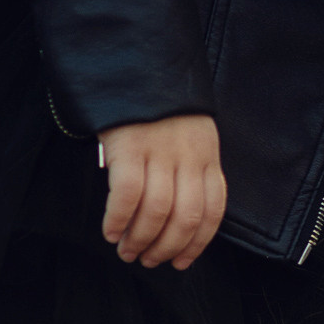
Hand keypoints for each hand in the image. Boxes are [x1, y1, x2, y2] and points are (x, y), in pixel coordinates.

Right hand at [97, 113, 226, 269]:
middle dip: (166, 248)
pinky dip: (118, 220)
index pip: (212, 210)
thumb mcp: (190, 133)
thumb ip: (189, 169)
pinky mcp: (130, 144)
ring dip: (140, 240)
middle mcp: (189, 154)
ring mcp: (160, 149)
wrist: (137, 61)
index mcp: (207, 154)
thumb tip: (173, 220)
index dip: (198, 244)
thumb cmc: (159, 105)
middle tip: (147, 260)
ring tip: (126, 251)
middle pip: (185, 217)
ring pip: (157, 212)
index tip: (181, 263)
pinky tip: (111, 230)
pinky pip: (127, 194)